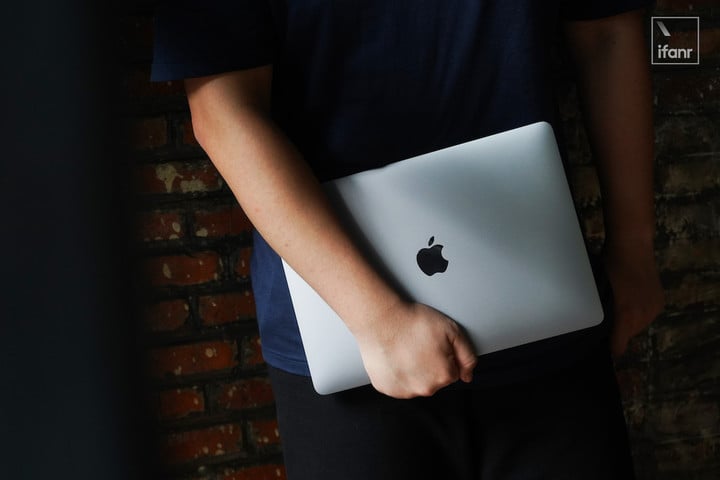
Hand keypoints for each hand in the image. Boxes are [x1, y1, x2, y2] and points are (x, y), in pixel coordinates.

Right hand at [354, 302, 476, 398]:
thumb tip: (467, 375)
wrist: (381, 320)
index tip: (433, 344)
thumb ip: (467, 355)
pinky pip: (396, 384)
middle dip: (429, 365)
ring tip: (404, 350)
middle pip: (434, 380)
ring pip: (415, 383)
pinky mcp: (386, 388)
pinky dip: (396, 373)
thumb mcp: (452, 330)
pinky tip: (394, 357)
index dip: (444, 356)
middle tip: (418, 345)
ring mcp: (404, 391)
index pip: (451, 372)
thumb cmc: (414, 322)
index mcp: (444, 376)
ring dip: (413, 371)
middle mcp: (425, 388)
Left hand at [603, 239, 664, 356]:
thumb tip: (590, 326)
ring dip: (628, 321)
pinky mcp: (659, 301)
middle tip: (604, 321)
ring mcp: (653, 309)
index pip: (618, 346)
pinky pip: (646, 315)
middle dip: (617, 332)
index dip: (609, 349)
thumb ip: (597, 311)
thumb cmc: (608, 266)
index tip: (599, 350)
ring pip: (638, 325)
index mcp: (626, 316)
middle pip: (628, 336)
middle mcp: (643, 316)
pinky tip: (629, 300)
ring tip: (617, 307)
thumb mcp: (597, 289)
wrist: (632, 245)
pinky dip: (638, 312)